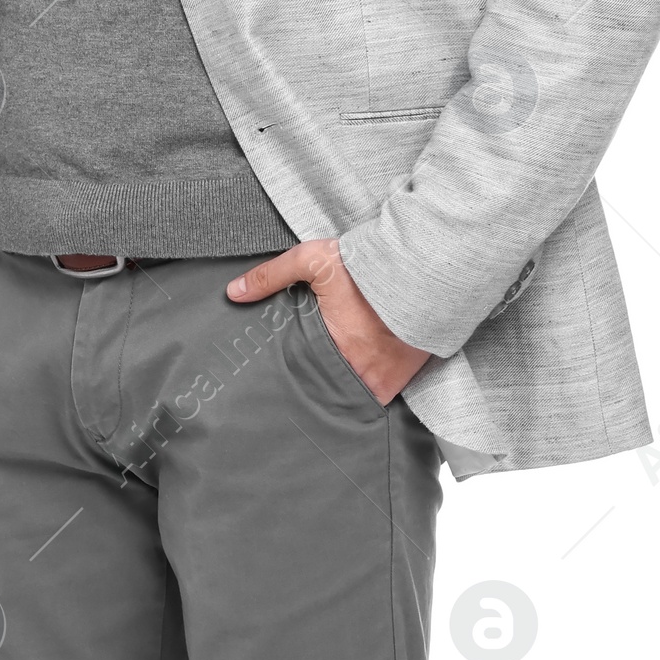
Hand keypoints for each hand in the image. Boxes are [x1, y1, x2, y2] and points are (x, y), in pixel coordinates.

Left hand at [227, 239, 430, 403]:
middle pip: (329, 393)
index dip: (294, 379)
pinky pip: (382, 394)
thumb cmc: (368, 266)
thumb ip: (272, 276)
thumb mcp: (314, 261)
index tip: (284, 379)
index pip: (302, 379)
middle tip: (305, 383)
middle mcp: (361, 374)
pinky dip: (372, 388)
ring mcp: (387, 380)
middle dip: (317, 390)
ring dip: (345, 391)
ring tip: (330, 383)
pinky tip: (361, 377)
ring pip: (355, 397)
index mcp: (333, 351)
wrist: (427, 267)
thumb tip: (233, 293)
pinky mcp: (407, 377)